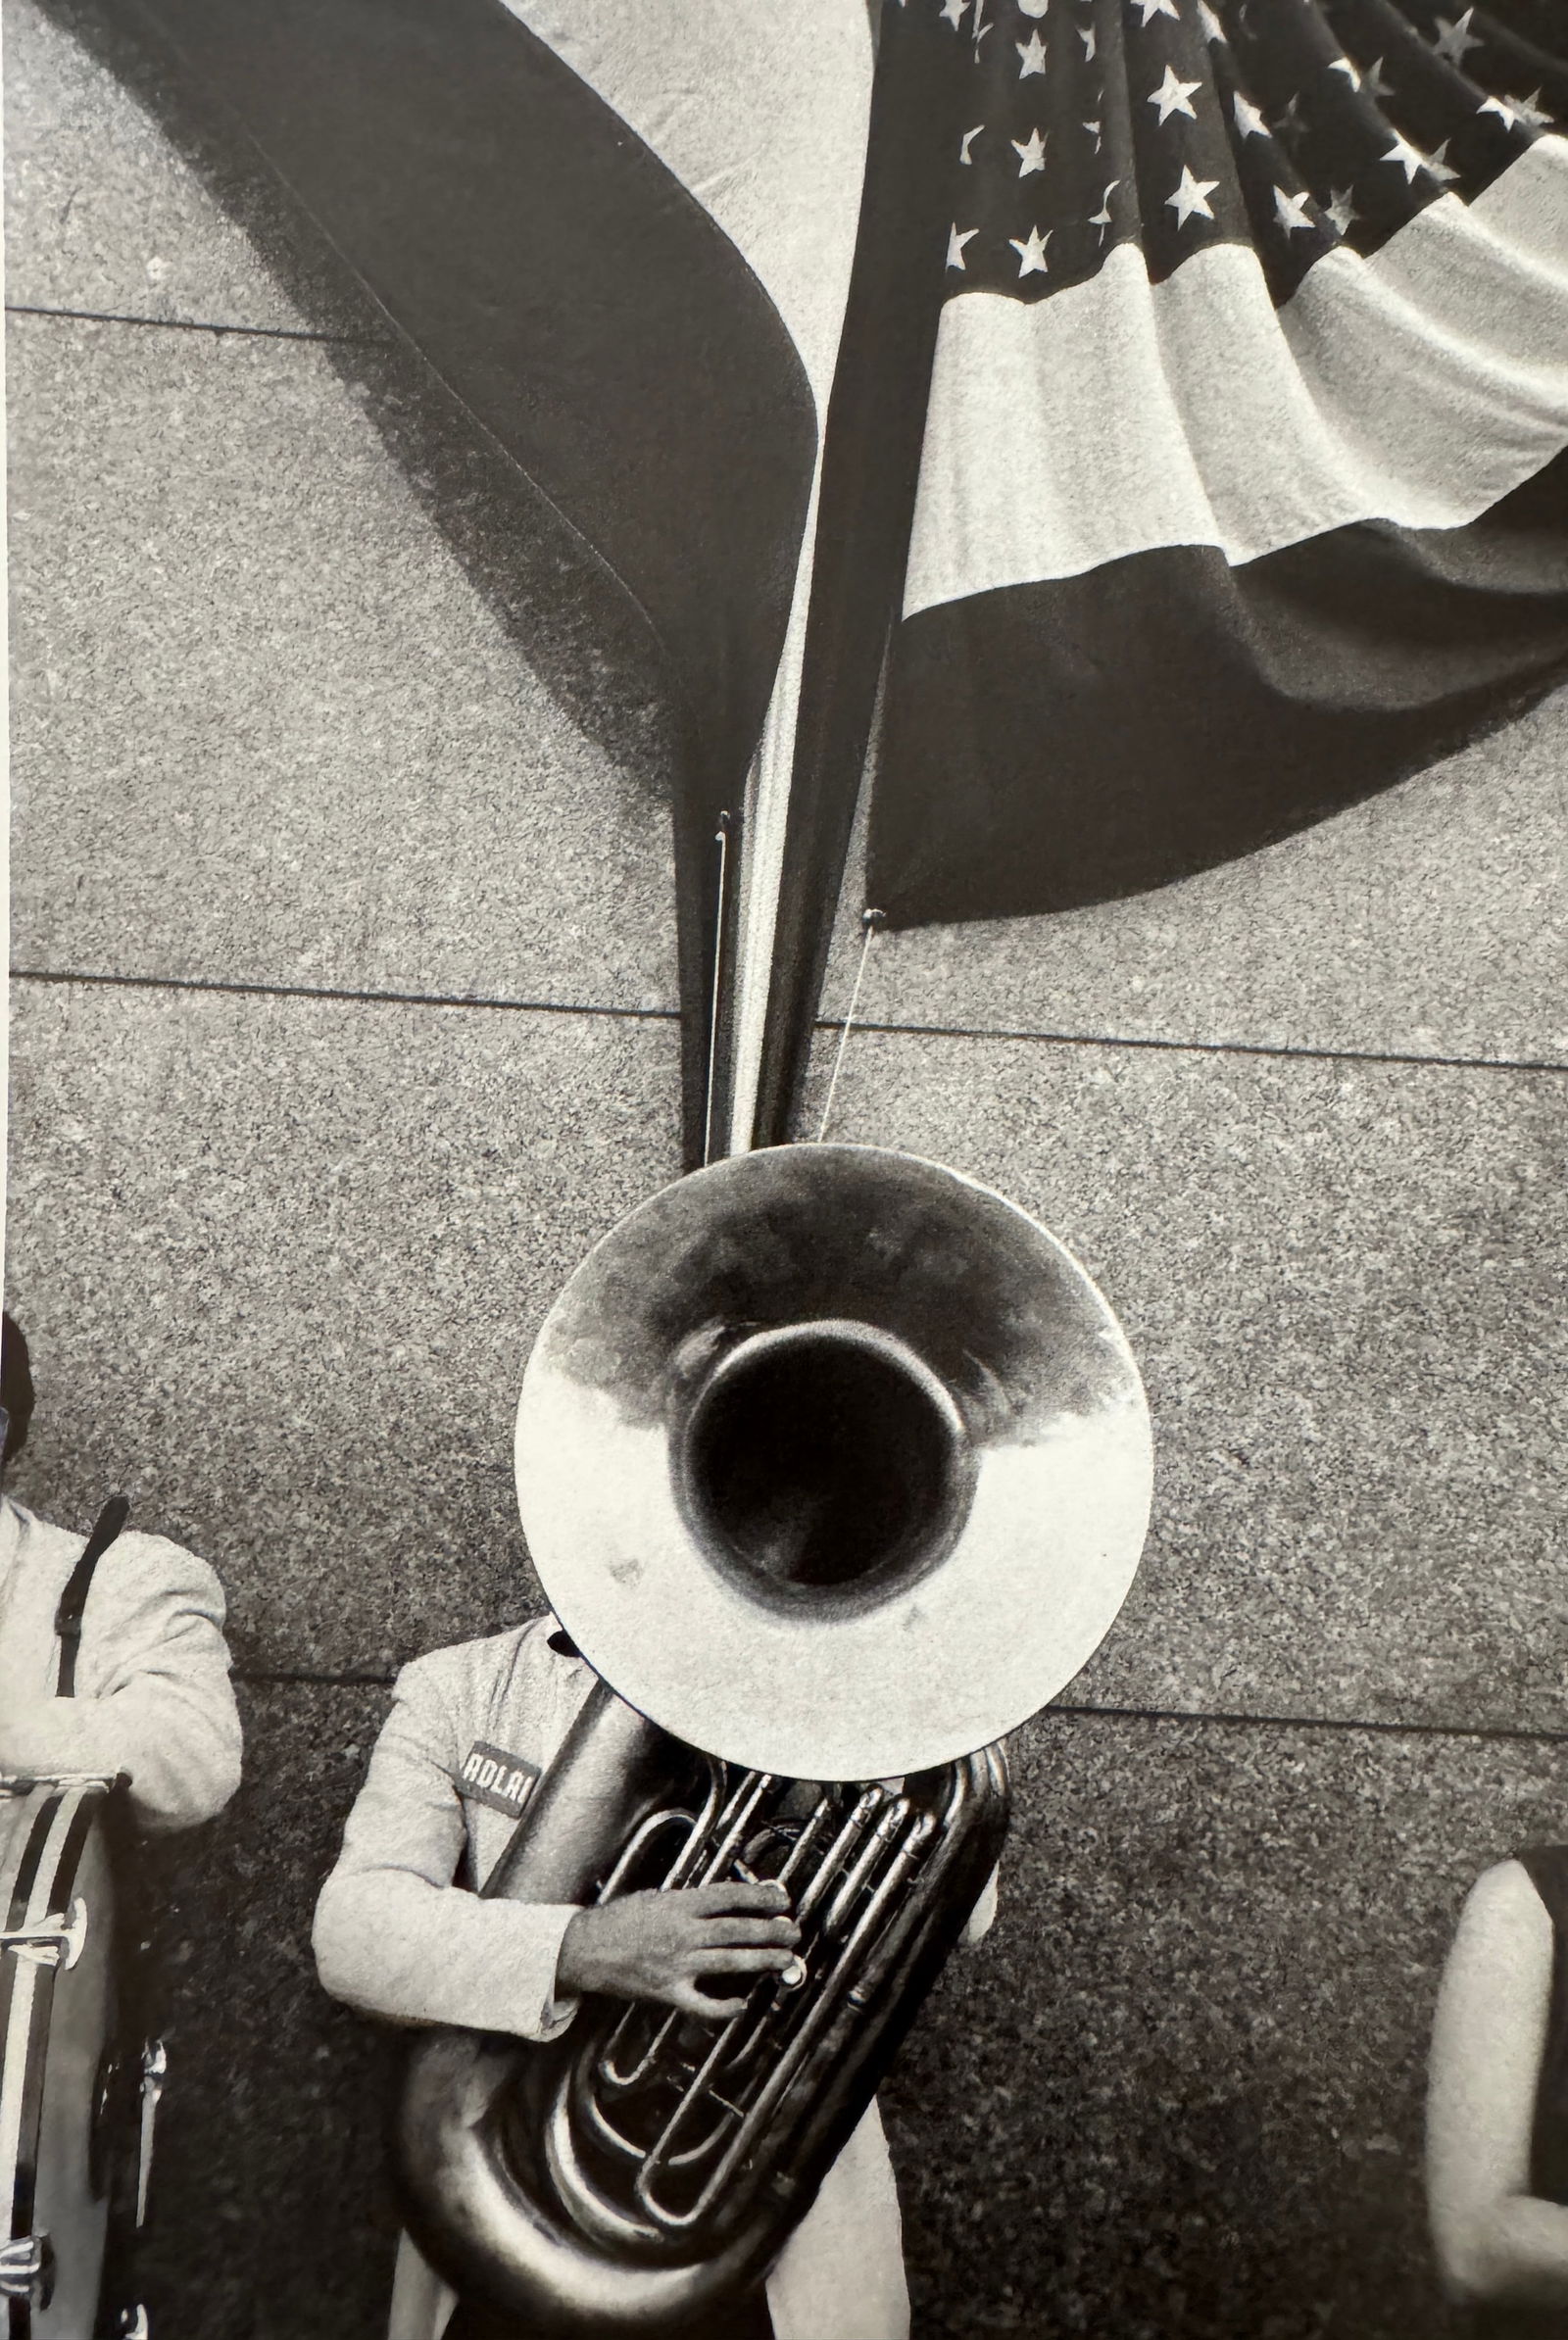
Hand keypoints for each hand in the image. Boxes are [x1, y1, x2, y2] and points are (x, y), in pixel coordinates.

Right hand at [557, 1880, 799, 2020]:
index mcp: (680, 1905)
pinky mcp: (668, 1992)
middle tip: (793, 1931)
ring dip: (762, 1961)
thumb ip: (689, 1901)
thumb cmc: (619, 1920)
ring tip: (785, 1960)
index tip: (782, 1898)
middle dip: (770, 1930)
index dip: (760, 1897)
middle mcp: (683, 1933)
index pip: (729, 1897)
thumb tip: (724, 1901)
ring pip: (729, 1962)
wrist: (585, 1949)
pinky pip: (703, 2004)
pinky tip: (742, 2005)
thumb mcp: (656, 1897)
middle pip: (737, 1930)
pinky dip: (725, 2007)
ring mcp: (677, 1965)